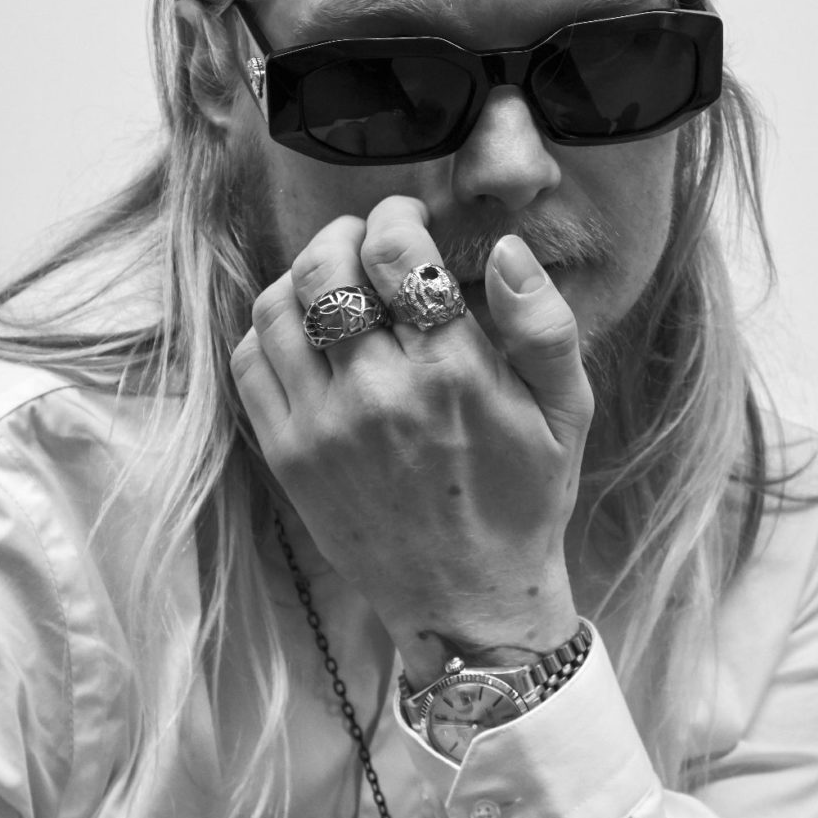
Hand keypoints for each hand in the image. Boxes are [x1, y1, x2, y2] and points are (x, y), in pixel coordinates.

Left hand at [231, 196, 593, 685]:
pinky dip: (272, 327)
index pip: (398, 252)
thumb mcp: (565, 412)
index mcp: (452, 374)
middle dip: (346, 234)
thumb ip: (542, 324)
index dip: (398, 216)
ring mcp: (321, 427)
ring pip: (279, 306)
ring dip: (304, 274)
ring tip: (335, 278)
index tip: (409, 221)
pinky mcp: (286, 457)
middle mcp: (377, 394)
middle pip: (327, 266)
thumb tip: (508, 249)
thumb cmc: (522, 499)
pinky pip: (252, 361)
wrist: (468, 602)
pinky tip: (306, 331)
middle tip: (368, 241)